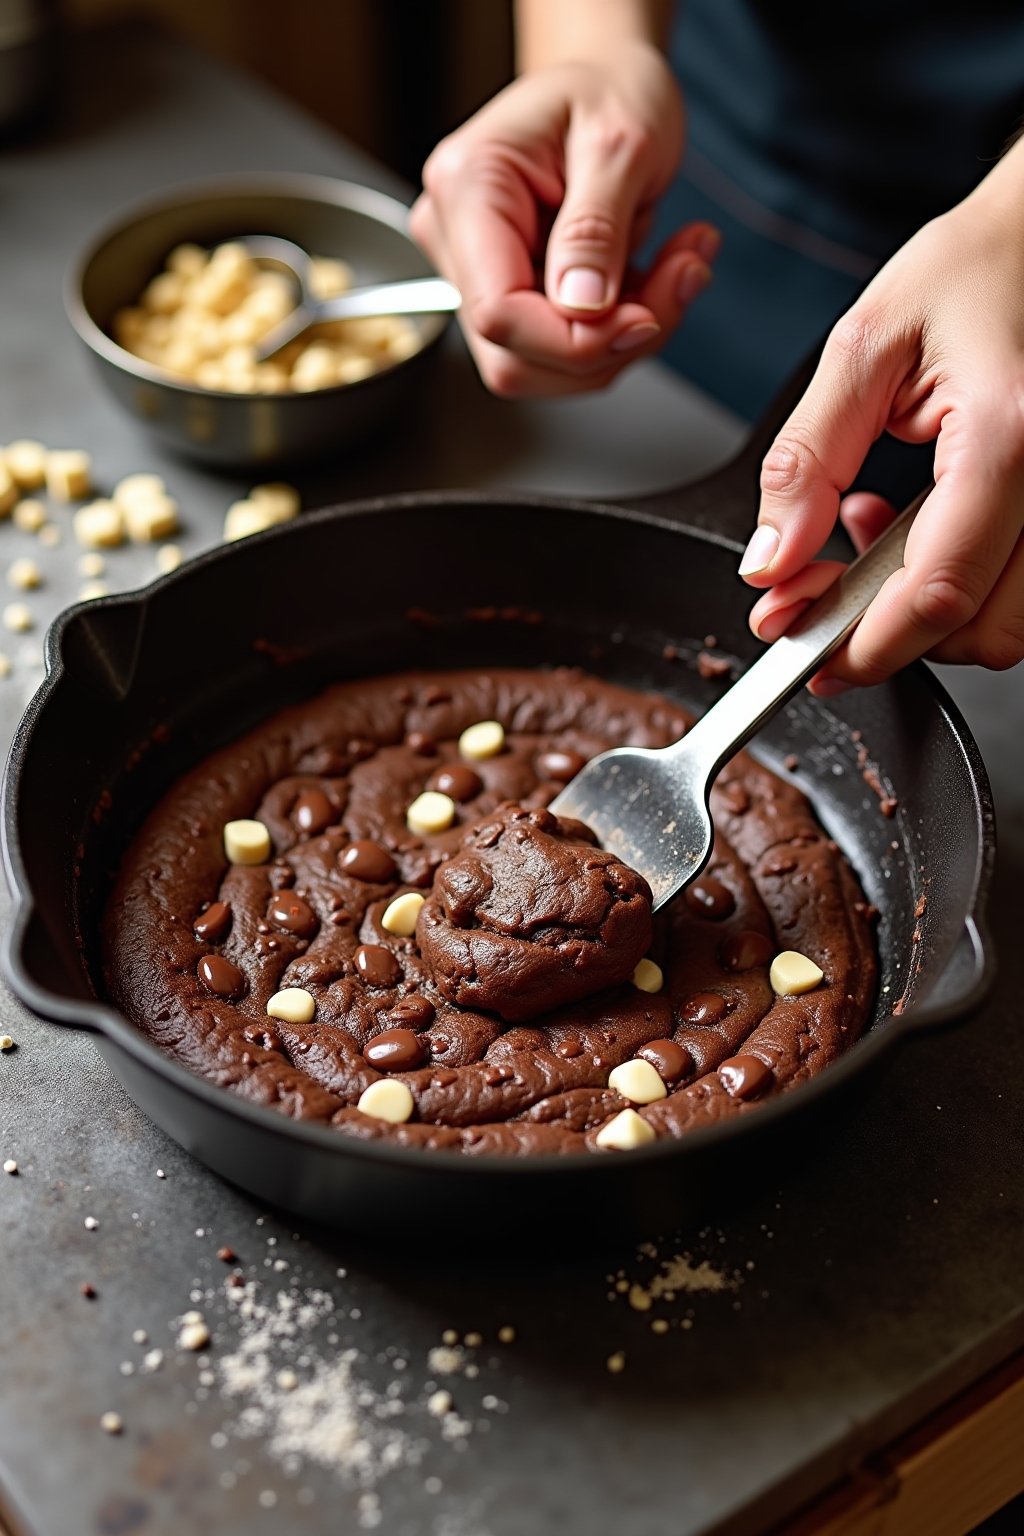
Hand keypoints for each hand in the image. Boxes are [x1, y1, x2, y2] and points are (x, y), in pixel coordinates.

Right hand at [409, 43, 718, 397]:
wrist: (605, 81)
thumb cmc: (609, 90)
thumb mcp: (621, 141)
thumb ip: (596, 228)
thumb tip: (581, 309)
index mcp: (468, 188)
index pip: (499, 313)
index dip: (574, 341)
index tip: (645, 317)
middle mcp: (455, 238)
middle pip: (517, 357)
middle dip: (609, 345)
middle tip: (682, 279)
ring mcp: (477, 274)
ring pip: (542, 368)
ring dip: (622, 341)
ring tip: (678, 268)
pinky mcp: (509, 295)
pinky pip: (563, 352)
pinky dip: (620, 331)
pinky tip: (655, 277)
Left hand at [740, 145, 1023, 690]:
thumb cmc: (969, 272)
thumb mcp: (862, 350)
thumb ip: (806, 462)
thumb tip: (770, 562)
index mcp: (1009, 436)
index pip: (937, 592)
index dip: (865, 645)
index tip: (806, 653)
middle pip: (980, 629)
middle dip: (891, 634)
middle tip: (819, 593)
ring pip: (1005, 623)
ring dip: (924, 610)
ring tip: (867, 536)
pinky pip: (1019, 588)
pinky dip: (958, 584)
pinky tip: (913, 526)